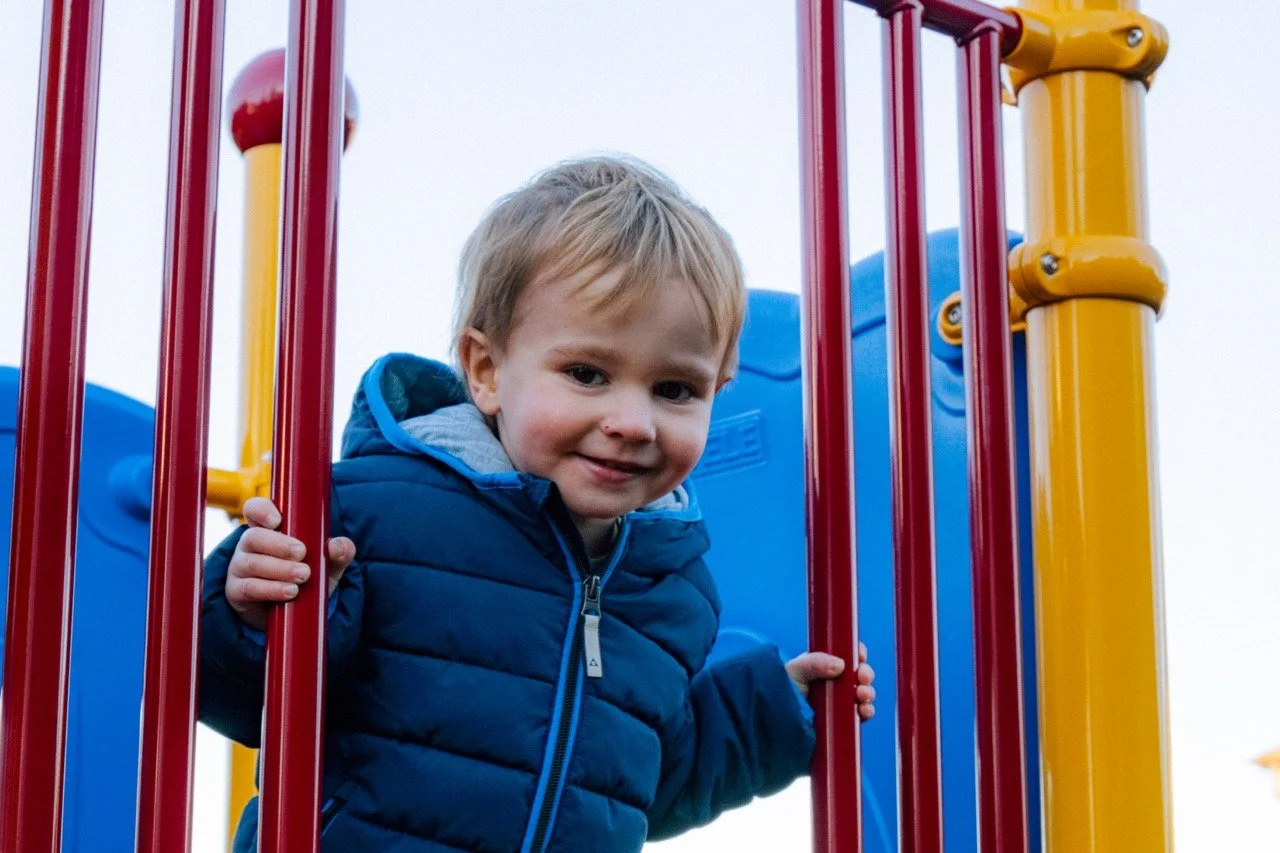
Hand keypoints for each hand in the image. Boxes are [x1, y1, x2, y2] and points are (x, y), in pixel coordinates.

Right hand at [224, 496, 356, 630]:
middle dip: (278, 544)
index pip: (255, 510)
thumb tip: (337, 547)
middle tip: (302, 553)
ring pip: (252, 563)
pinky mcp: (237, 592)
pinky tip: (290, 592)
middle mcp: (249, 546)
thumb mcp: (326, 565)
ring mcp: (239, 568)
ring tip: (304, 575)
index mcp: (268, 530)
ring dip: (279, 569)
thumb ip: (338, 553)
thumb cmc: (306, 578)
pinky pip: (249, 588)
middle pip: (253, 537)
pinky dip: (271, 589)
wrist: (290, 612)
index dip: (261, 510)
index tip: (278, 520)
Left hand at [786, 642, 875, 721]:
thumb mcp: (796, 670)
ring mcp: (838, 701)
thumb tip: (841, 665)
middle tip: (862, 677)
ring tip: (862, 695)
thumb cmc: (780, 690)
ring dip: (868, 693)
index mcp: (823, 665)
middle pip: (858, 674)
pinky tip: (863, 711)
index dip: (857, 653)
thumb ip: (815, 663)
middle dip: (865, 674)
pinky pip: (859, 715)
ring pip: (862, 694)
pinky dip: (866, 712)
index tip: (859, 655)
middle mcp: (833, 682)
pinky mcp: (840, 720)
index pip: (846, 654)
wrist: (774, 720)